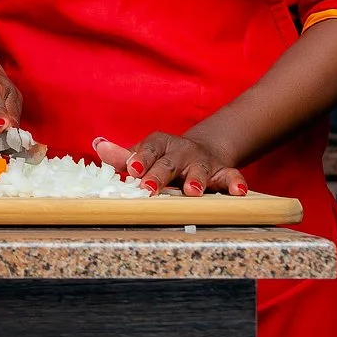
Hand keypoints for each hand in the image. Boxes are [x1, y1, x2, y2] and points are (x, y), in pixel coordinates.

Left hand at [93, 132, 247, 196]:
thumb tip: (98, 145)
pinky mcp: (223, 171)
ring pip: (200, 169)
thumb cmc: (166, 157)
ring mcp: (203, 161)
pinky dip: (236, 183)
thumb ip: (122, 155)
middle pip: (169, 162)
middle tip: (149, 188)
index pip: (148, 149)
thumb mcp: (145, 153)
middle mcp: (181, 151)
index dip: (140, 158)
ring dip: (196, 180)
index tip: (132, 169)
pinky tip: (238, 192)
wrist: (204, 149)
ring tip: (193, 192)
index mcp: (160, 145)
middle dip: (159, 174)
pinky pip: (232, 175)